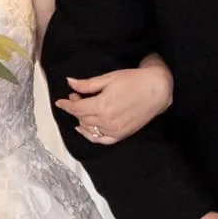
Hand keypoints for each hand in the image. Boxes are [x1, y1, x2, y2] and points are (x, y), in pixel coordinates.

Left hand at [55, 56, 173, 143]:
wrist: (157, 90)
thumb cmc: (134, 81)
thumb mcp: (108, 78)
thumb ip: (87, 84)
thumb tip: (70, 83)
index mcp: (101, 106)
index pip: (76, 108)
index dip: (66, 104)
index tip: (60, 101)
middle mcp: (106, 121)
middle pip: (82, 118)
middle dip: (75, 108)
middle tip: (75, 97)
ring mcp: (114, 130)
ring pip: (89, 129)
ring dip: (81, 121)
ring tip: (80, 111)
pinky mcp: (121, 134)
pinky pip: (101, 140)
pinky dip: (91, 136)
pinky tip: (86, 129)